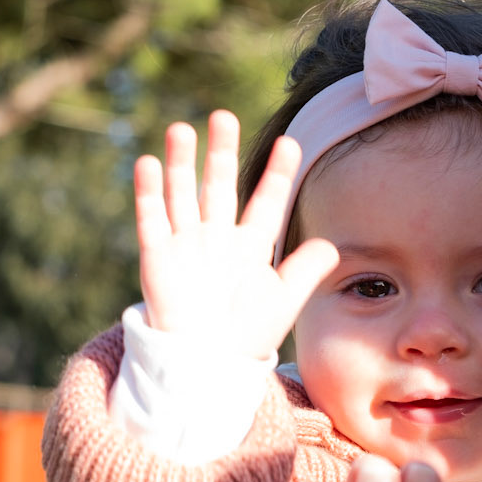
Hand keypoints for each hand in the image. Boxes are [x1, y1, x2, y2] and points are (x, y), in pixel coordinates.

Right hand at [134, 109, 338, 359]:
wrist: (205, 364)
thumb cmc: (246, 335)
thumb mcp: (284, 301)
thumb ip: (306, 270)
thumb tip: (332, 243)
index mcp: (250, 246)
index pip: (266, 201)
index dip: (278, 173)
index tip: (291, 143)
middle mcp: (218, 237)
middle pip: (220, 185)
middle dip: (222, 152)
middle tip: (224, 117)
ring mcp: (186, 243)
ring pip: (183, 193)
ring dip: (182, 162)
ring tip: (183, 129)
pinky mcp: (157, 256)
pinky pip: (152, 218)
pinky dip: (149, 192)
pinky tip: (150, 163)